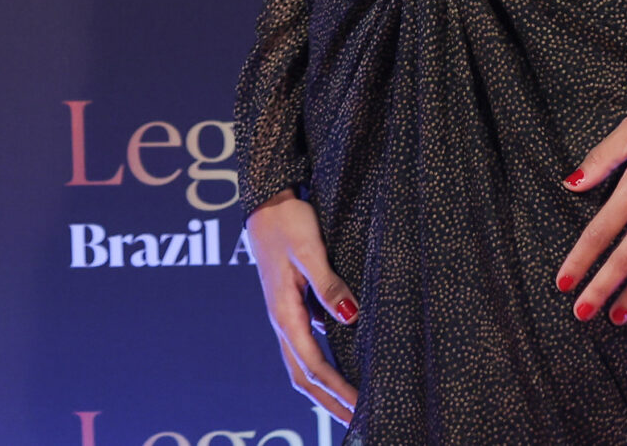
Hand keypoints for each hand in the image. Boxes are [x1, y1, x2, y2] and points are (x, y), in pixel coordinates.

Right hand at [246, 189, 358, 422]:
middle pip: (303, 376)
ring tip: (349, 408)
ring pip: (302, 365)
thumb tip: (349, 317)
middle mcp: (283, 321)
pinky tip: (340, 371)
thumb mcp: (310, 249)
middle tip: (357, 424)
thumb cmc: (287, 222)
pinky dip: (322, 367)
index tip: (360, 406)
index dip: (336, 389)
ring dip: (324, 390)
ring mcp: (286, 316)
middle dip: (329, 402)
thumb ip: (328, 283)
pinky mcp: (293, 307)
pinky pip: (306, 348)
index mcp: (284, 312)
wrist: (266, 202)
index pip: (312, 364)